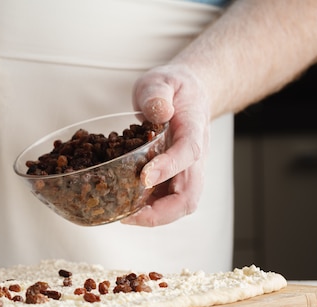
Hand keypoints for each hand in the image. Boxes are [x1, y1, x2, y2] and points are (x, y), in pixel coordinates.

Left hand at [123, 64, 210, 226]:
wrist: (191, 95)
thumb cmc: (174, 89)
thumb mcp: (162, 80)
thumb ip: (157, 93)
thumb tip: (158, 110)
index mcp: (194, 130)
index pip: (189, 152)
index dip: (169, 167)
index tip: (145, 177)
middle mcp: (194, 159)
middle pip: (189, 196)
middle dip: (162, 212)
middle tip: (130, 215)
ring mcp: (185, 172)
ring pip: (179, 205)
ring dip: (153, 216)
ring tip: (122, 216)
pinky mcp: (173, 179)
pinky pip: (165, 202)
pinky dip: (146, 211)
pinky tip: (122, 208)